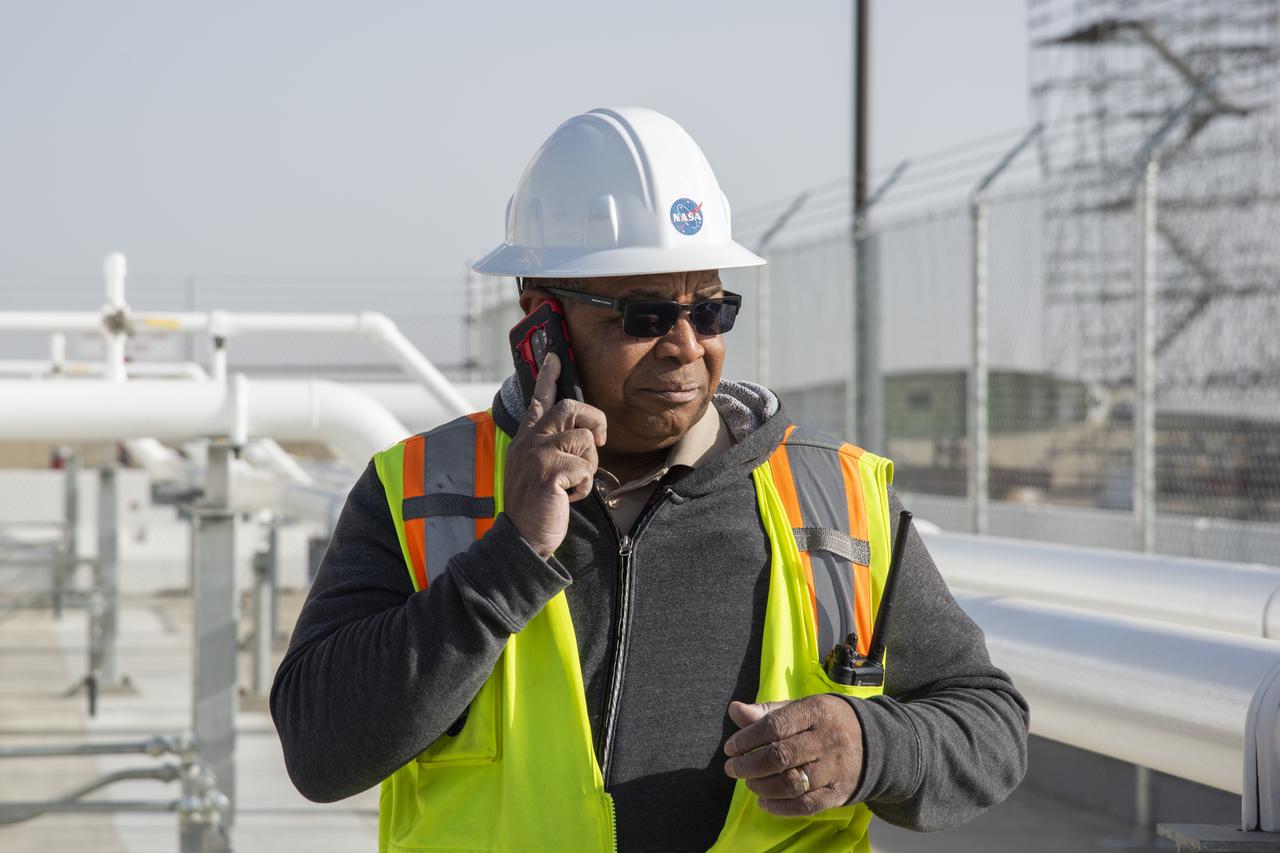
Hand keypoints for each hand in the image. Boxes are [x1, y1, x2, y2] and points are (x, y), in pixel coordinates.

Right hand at [503, 353, 607, 558]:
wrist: (522, 539)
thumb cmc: (535, 507)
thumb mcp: (538, 471)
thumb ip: (552, 449)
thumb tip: (584, 435)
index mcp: (525, 439)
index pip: (537, 401)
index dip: (547, 377)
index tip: (555, 356)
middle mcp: (529, 441)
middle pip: (570, 407)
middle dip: (594, 420)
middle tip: (600, 440)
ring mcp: (537, 454)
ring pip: (584, 439)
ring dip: (590, 465)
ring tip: (573, 484)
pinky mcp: (549, 471)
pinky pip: (585, 467)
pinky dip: (584, 486)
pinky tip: (569, 497)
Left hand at [723, 696, 863, 816]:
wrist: (874, 742)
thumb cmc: (825, 722)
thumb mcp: (800, 709)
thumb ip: (766, 712)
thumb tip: (735, 711)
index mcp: (816, 711)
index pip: (775, 726)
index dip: (748, 739)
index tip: (731, 748)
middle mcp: (827, 739)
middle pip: (781, 756)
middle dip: (749, 765)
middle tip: (732, 768)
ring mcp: (835, 768)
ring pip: (792, 783)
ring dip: (762, 786)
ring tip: (750, 783)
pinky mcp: (839, 792)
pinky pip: (806, 805)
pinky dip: (780, 808)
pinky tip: (764, 802)